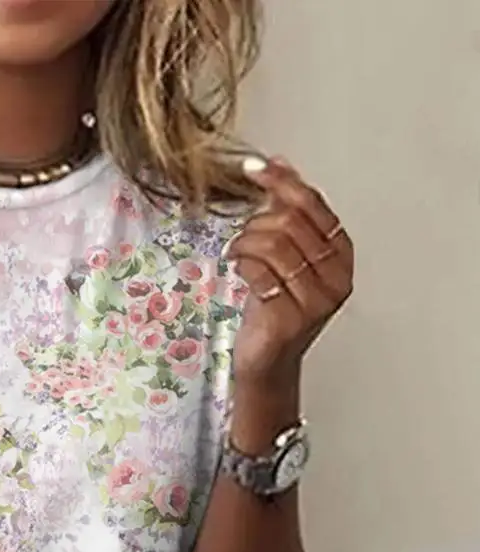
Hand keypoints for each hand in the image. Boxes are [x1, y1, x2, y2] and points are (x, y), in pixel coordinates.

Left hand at [224, 156, 354, 388]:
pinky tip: (238, 268)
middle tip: (242, 237)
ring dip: (245, 242)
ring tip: (237, 253)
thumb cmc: (275, 309)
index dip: (283, 183)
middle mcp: (336, 277)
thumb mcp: (285, 256)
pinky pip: (259, 272)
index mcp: (341, 255)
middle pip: (291, 223)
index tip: (255, 168)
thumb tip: (279, 164)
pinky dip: (242, 263)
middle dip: (257, 222)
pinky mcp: (289, 318)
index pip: (313, 206)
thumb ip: (286, 213)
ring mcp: (315, 300)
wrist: (266, 361)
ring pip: (274, 244)